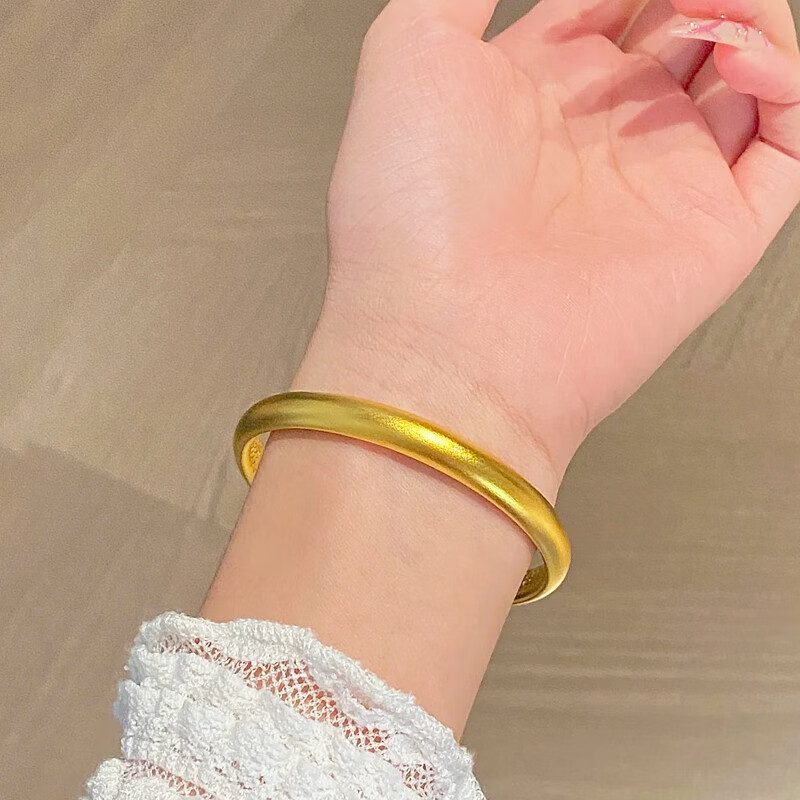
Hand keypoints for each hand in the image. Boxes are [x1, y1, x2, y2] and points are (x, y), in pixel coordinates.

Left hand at [309, 0, 799, 495]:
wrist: (443, 335)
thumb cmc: (409, 210)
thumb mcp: (409, 52)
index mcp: (537, 91)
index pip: (612, 0)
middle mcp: (601, 136)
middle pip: (683, 29)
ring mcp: (661, 181)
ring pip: (743, 77)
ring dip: (746, 21)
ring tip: (714, 12)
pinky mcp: (713, 230)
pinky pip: (786, 143)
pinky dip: (788, 83)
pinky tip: (745, 57)